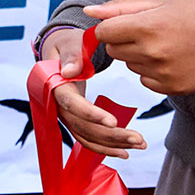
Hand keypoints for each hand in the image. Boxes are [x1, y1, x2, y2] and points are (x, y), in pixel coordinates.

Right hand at [35, 25, 147, 158]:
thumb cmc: (67, 44)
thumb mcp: (70, 43)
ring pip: (87, 137)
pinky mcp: (76, 120)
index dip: (91, 114)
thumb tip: (69, 71)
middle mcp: (59, 106)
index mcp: (56, 86)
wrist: (60, 51)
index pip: (72, 105)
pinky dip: (106, 147)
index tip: (113, 122)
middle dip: (111, 136)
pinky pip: (88, 138)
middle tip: (138, 139)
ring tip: (139, 145)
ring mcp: (66, 116)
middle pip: (83, 127)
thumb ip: (72, 55)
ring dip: (112, 144)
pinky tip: (125, 151)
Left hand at [86, 0, 194, 96]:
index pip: (103, 33)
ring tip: (168, 44)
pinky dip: (154, 72)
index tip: (126, 23)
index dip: (112, 27)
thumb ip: (121, 8)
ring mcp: (163, 73)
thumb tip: (89, 12)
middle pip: (114, 51)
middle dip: (125, 41)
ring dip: (140, 56)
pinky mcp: (172, 88)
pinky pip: (146, 80)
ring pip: (130, 66)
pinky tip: (175, 59)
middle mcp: (152, 52)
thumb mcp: (161, 3)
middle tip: (152, 32)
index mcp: (147, 27)